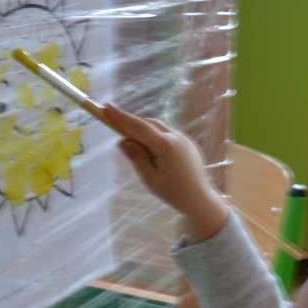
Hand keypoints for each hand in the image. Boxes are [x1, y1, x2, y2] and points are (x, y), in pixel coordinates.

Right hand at [105, 104, 228, 239]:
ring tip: (136, 146)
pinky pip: (168, 134)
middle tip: (117, 129)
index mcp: (165, 145)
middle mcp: (176, 137)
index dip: (121, 117)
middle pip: (149, 123)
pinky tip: (152, 151)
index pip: (138, 127)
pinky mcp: (188, 144)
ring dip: (145, 131)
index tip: (107, 107)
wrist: (200, 200)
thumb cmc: (173, 193)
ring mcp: (184, 139)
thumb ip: (136, 157)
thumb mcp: (150, 178)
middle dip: (133, 124)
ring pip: (159, 127)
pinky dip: (156, 137)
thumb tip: (122, 141)